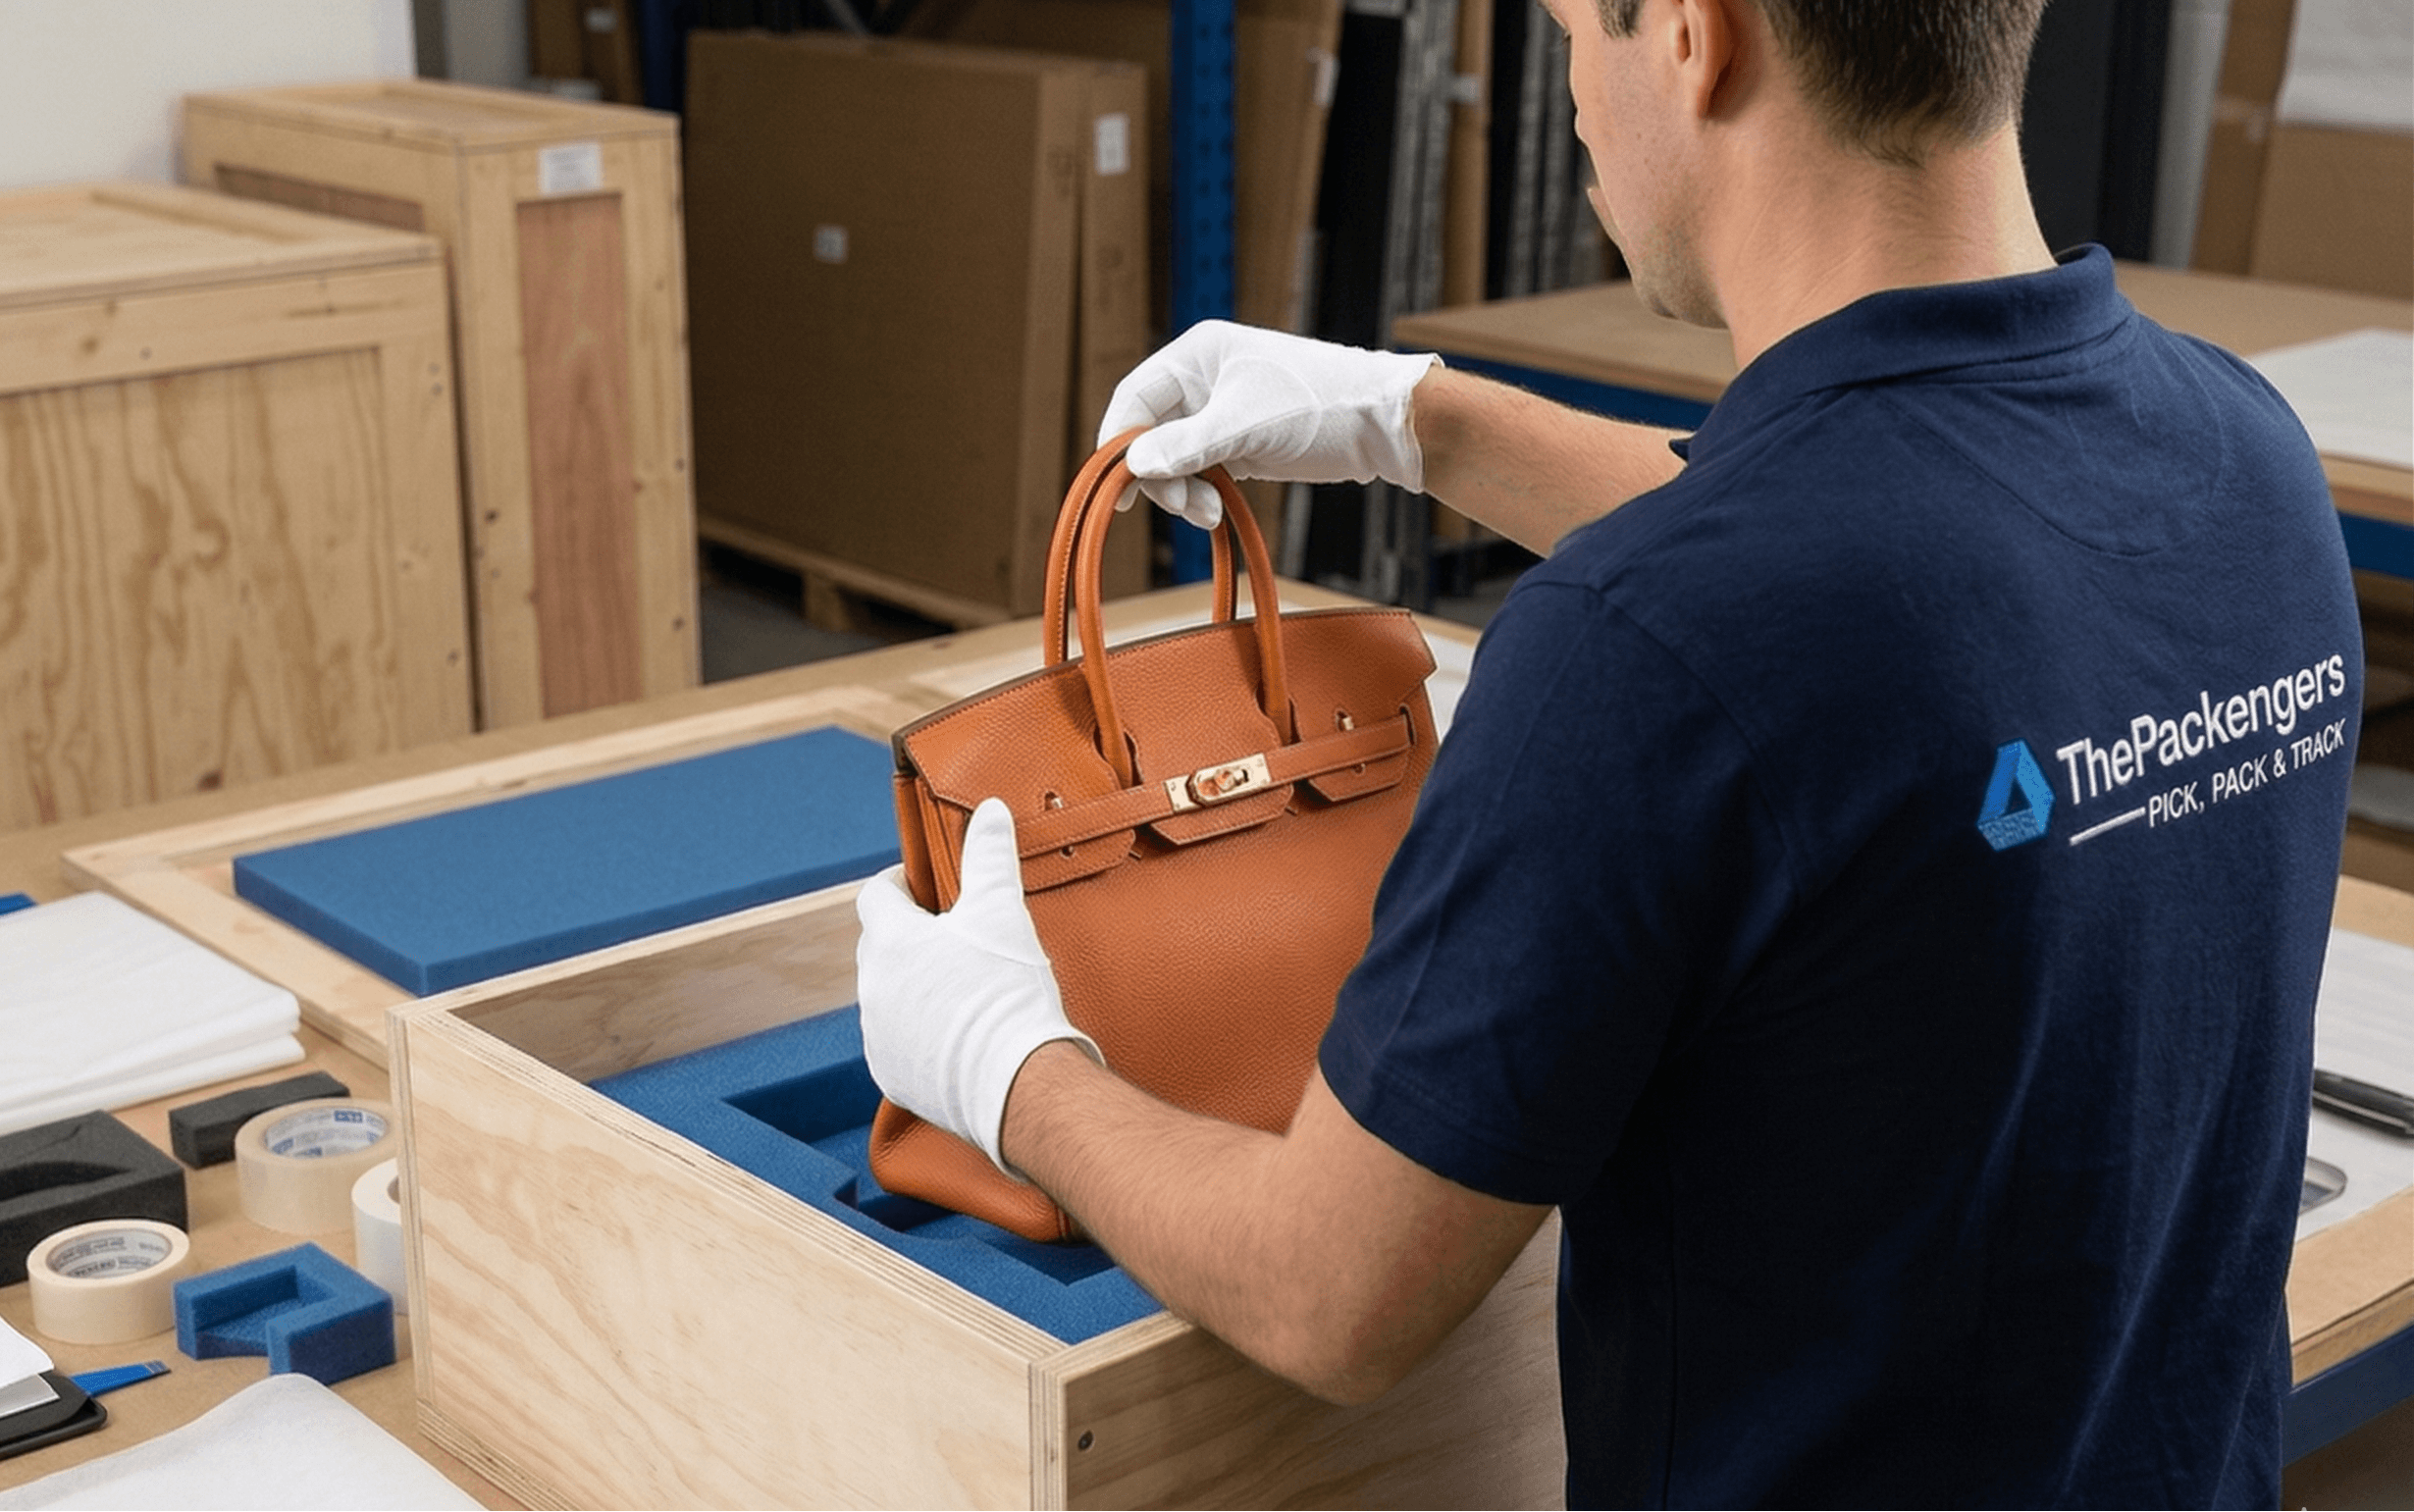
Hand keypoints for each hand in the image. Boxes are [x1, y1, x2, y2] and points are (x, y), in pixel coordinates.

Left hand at [855, 798, 1101, 1174]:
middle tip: (951, 936)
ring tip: (959, 988)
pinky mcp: (892, 1076)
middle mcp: (872, 988)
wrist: (1015, 1082)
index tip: (924, 886)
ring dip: (913, 987)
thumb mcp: (1002, 910)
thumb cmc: (1005, 992)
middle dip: (909, 937)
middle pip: (879, 947)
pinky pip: (898, 1043)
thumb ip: (990, 855)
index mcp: (889, 941)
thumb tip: (989, 810)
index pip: (875, 896)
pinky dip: (920, 1034)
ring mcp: (878, 1035)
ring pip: (888, 997)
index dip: (898, 885)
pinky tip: (957, 1034)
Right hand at [1099, 320, 1440, 526]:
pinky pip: (1200, 472)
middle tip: (1181, 507)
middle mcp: (1202, 381)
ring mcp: (1219, 414)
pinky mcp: (1239, 444)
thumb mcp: (1247, 424)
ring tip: (1208, 514)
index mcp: (1197, 355)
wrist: (1383, 423)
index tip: (1119, 485)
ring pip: (1173, 459)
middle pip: (1150, 434)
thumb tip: (1134, 464)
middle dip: (1159, 476)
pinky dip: (1201, 494)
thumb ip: (1187, 445)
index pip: (1134, 398)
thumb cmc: (1321, 403)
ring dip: (1181, 492)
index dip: (1120, 442)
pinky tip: (1216, 511)